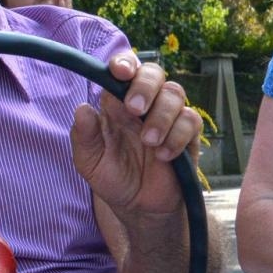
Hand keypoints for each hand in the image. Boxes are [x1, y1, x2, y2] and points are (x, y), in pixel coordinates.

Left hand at [70, 52, 201, 216]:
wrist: (140, 209)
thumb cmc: (114, 179)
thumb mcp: (90, 162)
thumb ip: (84, 136)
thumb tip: (82, 109)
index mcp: (116, 104)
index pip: (123, 70)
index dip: (124, 63)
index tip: (119, 72)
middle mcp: (144, 105)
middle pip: (153, 72)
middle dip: (145, 85)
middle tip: (134, 110)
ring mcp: (167, 118)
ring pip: (174, 93)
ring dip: (161, 115)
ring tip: (148, 142)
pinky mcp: (187, 135)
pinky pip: (190, 120)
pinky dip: (177, 136)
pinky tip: (163, 155)